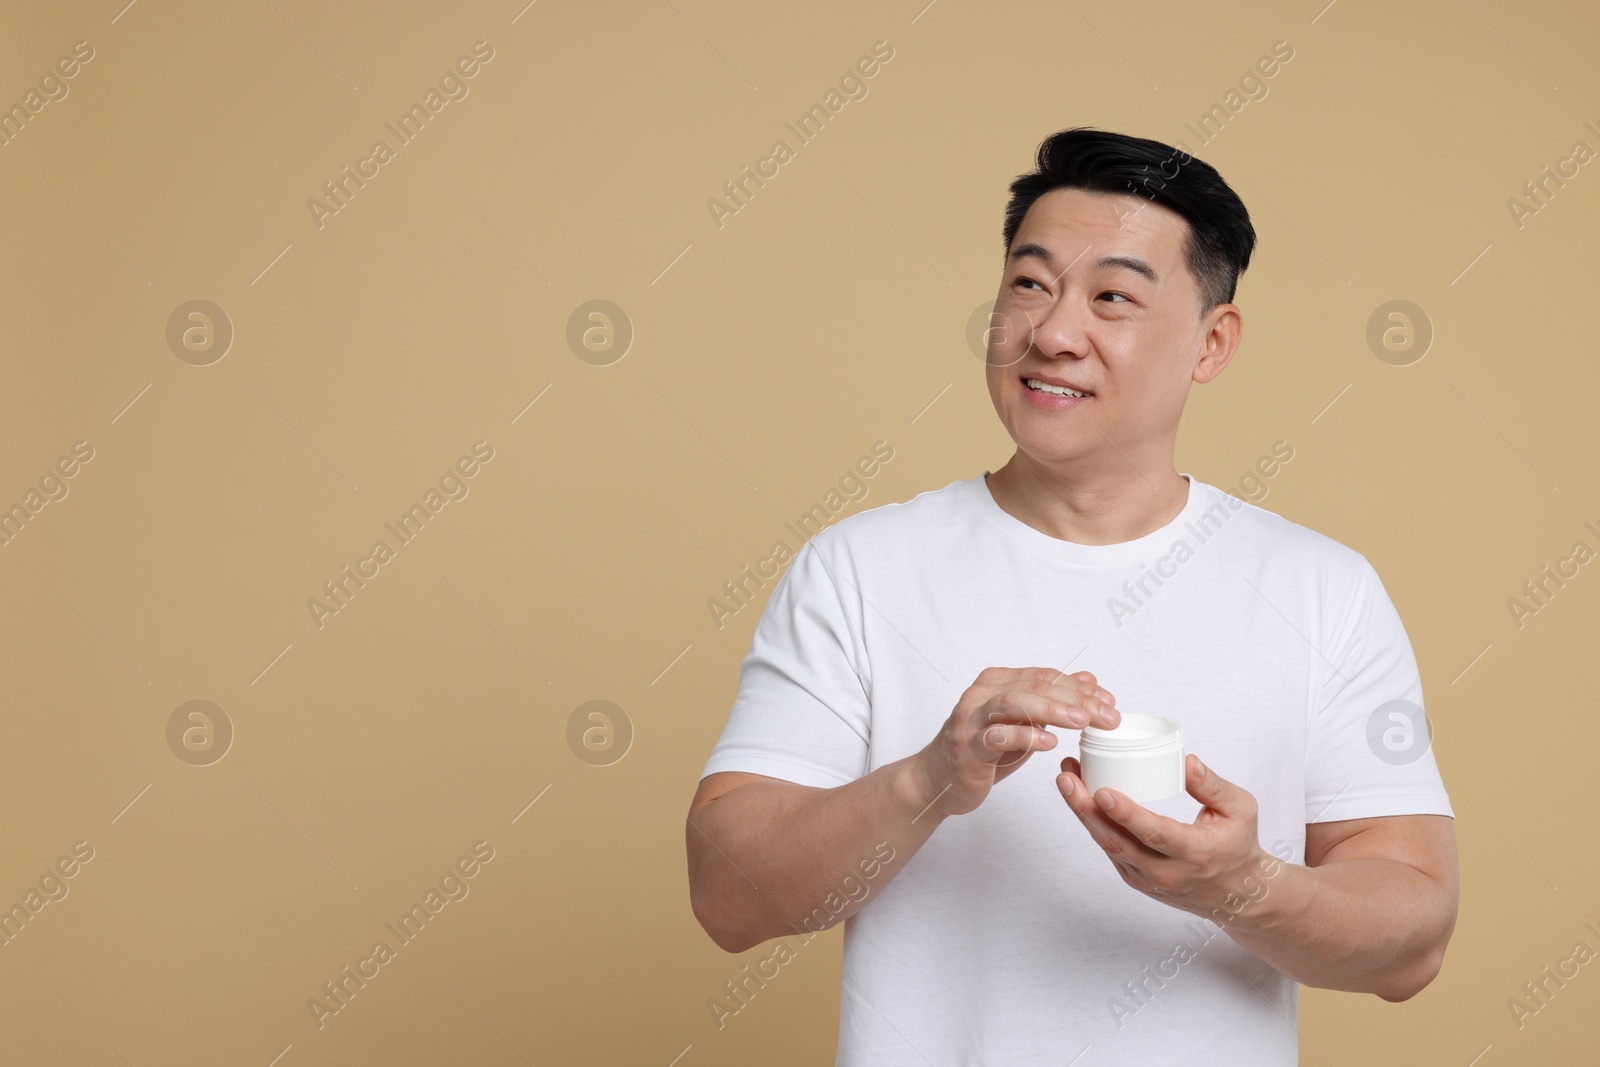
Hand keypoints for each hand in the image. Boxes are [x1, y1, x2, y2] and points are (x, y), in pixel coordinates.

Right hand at [912, 668, 1118, 820]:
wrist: (938, 779)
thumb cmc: (982, 749)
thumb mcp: (1021, 722)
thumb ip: (1051, 700)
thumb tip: (1090, 679)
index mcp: (996, 681)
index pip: (1045, 676)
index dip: (1079, 687)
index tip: (1110, 702)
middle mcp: (981, 694)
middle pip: (1034, 687)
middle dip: (1075, 700)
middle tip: (1107, 716)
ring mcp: (970, 719)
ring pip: (1014, 704)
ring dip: (1052, 711)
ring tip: (1081, 722)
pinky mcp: (966, 747)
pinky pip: (996, 737)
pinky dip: (1024, 737)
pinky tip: (1048, 742)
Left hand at [1056, 753, 1276, 920]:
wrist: (1236, 893)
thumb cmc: (1238, 845)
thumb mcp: (1241, 810)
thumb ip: (1213, 786)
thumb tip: (1187, 761)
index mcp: (1195, 853)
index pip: (1154, 834)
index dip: (1125, 813)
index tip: (1101, 791)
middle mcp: (1166, 872)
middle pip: (1117, 841)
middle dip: (1086, 808)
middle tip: (1067, 777)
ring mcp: (1147, 880)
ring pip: (1107, 846)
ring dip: (1082, 812)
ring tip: (1067, 779)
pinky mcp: (1135, 880)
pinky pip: (1109, 850)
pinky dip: (1092, 823)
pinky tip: (1080, 797)